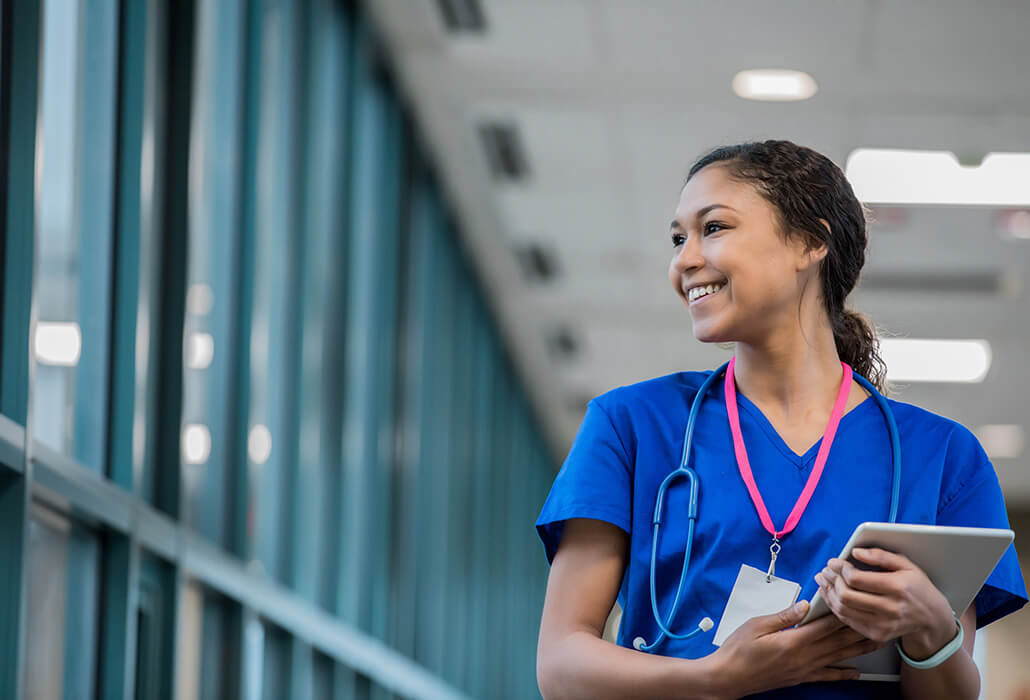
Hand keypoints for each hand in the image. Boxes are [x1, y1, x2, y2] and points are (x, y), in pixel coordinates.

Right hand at [711, 600, 883, 697]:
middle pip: (838, 642)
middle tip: (879, 621)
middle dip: (860, 630)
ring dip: (858, 650)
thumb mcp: (756, 625)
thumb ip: (783, 616)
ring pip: (838, 658)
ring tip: (877, 642)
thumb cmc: (738, 650)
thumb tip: (805, 605)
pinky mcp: (800, 678)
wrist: (729, 677)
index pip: (826, 625)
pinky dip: (843, 674)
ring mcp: (804, 670)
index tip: (857, 602)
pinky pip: (827, 676)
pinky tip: (856, 672)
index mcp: (793, 641)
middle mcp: (804, 657)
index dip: (843, 613)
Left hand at [814, 547, 955, 657]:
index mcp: (896, 588)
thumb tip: (855, 552)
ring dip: (829, 594)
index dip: (840, 569)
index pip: (856, 579)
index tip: (833, 562)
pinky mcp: (877, 634)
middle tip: (825, 571)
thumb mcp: (906, 565)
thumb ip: (880, 556)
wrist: (932, 618)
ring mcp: (883, 625)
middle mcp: (890, 608)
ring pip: (843, 610)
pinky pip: (848, 621)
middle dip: (831, 580)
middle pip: (846, 595)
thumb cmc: (917, 587)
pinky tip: (832, 596)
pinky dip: (836, 607)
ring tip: (824, 581)